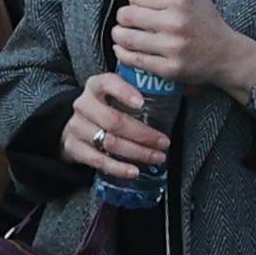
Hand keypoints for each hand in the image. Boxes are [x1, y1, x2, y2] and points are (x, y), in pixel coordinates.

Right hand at [63, 67, 172, 184]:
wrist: (77, 126)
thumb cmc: (107, 108)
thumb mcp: (116, 95)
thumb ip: (138, 93)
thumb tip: (182, 94)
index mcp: (96, 85)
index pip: (108, 83)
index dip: (124, 92)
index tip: (142, 103)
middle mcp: (83, 104)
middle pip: (113, 120)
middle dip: (142, 134)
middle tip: (164, 142)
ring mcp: (76, 126)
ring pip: (109, 142)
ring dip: (136, 152)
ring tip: (156, 157)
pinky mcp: (73, 148)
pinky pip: (98, 160)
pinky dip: (118, 168)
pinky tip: (134, 171)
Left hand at [109, 0, 255, 100]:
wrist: (227, 54)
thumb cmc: (206, 19)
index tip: (138, 6)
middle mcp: (177, 22)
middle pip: (127, 16)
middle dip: (123, 17)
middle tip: (128, 21)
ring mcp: (172, 47)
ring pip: (127, 38)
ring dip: (118, 35)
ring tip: (122, 35)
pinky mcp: (169, 68)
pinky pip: (134, 60)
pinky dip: (123, 54)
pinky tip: (123, 49)